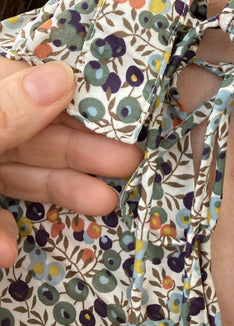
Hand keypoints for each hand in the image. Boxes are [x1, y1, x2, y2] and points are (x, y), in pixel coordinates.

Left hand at [0, 58, 141, 267]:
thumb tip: (61, 77)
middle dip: (83, 149)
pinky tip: (11, 248)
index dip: (76, 91)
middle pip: (38, 132)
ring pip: (22, 172)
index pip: (31, 80)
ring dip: (61, 189)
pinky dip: (4, 232)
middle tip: (130, 159)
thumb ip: (6, 112)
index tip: (120, 107)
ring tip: (104, 201)